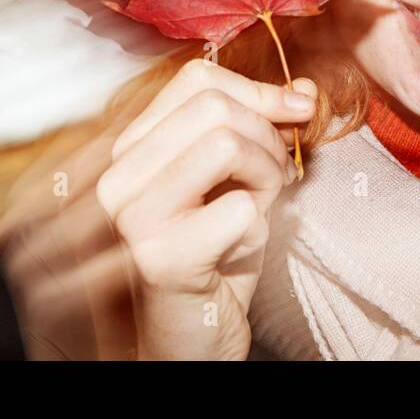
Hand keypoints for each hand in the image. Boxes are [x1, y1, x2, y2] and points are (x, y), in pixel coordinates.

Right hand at [0, 59, 314, 359]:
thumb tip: (303, 90)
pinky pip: (240, 208)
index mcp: (130, 148)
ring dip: (266, 173)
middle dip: (267, 136)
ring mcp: (130, 215)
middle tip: (278, 175)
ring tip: (263, 205)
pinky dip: (260, 225)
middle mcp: (116, 175)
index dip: (258, 90)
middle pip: (212, 105)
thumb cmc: (214, 258)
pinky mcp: (157, 257)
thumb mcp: (235, 179)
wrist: (191, 339)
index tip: (296, 111)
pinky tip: (241, 247)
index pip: (197, 79)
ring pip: (224, 144)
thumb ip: (256, 128)